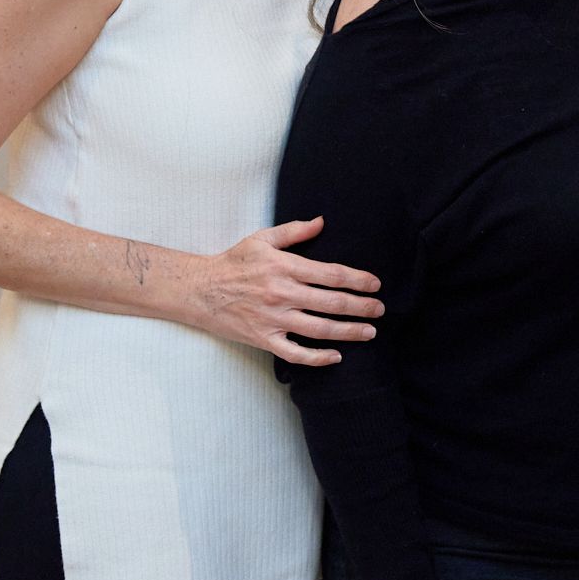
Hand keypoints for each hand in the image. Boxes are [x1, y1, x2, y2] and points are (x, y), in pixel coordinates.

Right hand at [180, 217, 384, 365]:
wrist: (199, 290)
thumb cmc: (233, 262)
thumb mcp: (262, 239)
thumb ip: (294, 231)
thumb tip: (322, 221)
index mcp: (284, 267)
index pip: (330, 274)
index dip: (357, 279)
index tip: (375, 285)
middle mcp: (281, 294)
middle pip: (330, 303)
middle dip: (360, 307)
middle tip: (380, 310)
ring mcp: (273, 319)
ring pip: (318, 329)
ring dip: (348, 332)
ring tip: (369, 332)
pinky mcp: (263, 339)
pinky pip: (294, 353)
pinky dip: (317, 358)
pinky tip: (336, 356)